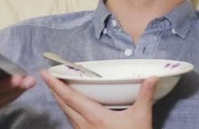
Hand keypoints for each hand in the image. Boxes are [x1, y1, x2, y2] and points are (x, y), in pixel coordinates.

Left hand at [40, 70, 157, 128]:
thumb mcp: (141, 117)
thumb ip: (145, 96)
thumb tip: (153, 77)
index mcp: (95, 117)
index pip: (70, 97)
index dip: (56, 84)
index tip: (45, 73)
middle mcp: (84, 125)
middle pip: (63, 105)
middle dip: (54, 89)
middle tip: (48, 76)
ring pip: (66, 114)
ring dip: (60, 100)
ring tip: (57, 88)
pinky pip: (72, 122)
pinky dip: (68, 110)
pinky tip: (72, 108)